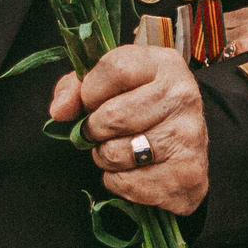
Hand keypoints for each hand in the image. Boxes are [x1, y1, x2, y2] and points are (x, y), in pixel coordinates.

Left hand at [51, 45, 209, 214]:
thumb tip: (60, 111)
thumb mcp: (111, 86)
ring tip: (122, 150)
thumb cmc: (141, 112)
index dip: (90, 91)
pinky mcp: (187, 173)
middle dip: (94, 130)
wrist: (184, 153)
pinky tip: (137, 171)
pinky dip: (120, 182)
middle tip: (104, 132)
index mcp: (164, 64)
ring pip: (116, 153)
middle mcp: (182, 96)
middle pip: (112, 116)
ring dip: (105, 158)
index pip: (115, 68)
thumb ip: (77, 88)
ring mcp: (188, 136)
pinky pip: (127, 183)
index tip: (90, 102)